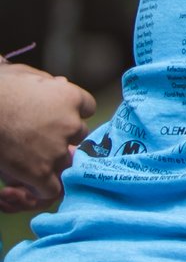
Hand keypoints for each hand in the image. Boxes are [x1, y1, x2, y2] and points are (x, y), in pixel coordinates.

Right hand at [0, 64, 97, 207]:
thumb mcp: (22, 74)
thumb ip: (46, 81)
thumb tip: (61, 83)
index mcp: (69, 97)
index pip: (86, 108)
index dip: (70, 112)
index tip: (55, 115)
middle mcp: (70, 124)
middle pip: (78, 135)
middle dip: (62, 136)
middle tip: (38, 136)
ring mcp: (56, 150)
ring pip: (67, 161)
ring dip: (52, 161)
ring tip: (30, 157)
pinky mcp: (39, 172)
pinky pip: (51, 188)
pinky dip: (42, 188)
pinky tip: (30, 182)